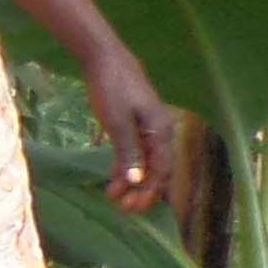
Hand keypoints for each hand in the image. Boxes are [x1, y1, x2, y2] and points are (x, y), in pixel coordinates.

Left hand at [83, 47, 180, 212]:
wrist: (106, 58)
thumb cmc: (112, 89)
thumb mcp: (117, 123)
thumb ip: (128, 151)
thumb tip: (136, 180)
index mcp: (160, 132)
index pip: (161, 171)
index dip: (149, 192)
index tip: (134, 208)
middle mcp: (160, 131)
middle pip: (157, 169)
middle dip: (141, 191)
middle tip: (123, 208)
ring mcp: (149, 126)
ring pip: (145, 161)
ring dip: (131, 180)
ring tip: (113, 195)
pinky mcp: (137, 122)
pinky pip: (136, 150)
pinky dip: (126, 164)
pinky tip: (113, 176)